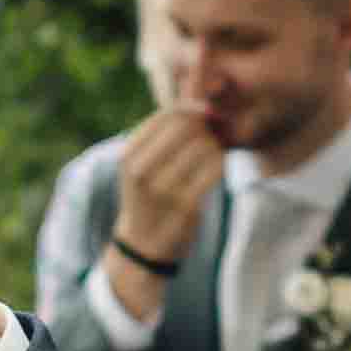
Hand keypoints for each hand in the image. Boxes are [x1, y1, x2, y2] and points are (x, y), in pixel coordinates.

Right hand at [110, 108, 224, 275]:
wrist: (143, 244)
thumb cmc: (147, 195)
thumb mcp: (140, 163)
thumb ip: (163, 135)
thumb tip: (204, 106)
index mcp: (128, 155)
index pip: (168, 115)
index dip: (193, 109)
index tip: (205, 115)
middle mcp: (141, 171)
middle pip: (187, 127)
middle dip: (207, 126)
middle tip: (215, 132)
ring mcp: (163, 190)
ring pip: (204, 146)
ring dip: (215, 146)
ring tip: (213, 153)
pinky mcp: (186, 207)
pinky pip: (214, 169)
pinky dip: (221, 163)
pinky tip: (217, 168)